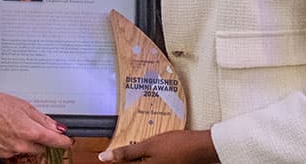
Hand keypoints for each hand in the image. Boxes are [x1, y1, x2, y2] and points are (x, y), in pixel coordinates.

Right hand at [0, 89, 71, 157]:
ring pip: (25, 148)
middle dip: (40, 138)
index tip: (67, 140)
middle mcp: (21, 145)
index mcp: (30, 131)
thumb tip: (57, 127)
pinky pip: (10, 149)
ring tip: (11, 123)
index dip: (63, 141)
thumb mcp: (23, 105)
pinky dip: (10, 142)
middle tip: (31, 124)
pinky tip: (2, 130)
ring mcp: (9, 151)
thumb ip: (42, 118)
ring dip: (24, 139)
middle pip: (40, 146)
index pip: (54, 141)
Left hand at [97, 130, 218, 163]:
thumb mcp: (148, 146)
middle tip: (128, 145)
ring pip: (141, 161)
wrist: (200, 148)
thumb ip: (126, 153)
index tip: (108, 152)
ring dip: (138, 154)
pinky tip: (153, 146)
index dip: (115, 157)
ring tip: (144, 143)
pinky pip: (151, 160)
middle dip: (128, 155)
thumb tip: (105, 157)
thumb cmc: (178, 146)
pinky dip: (148, 154)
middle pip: (132, 163)